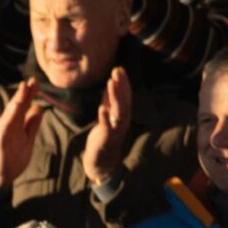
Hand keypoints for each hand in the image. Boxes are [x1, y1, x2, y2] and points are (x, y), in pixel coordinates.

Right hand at [0, 78, 45, 188]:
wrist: (4, 175)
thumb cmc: (14, 157)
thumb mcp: (28, 137)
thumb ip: (33, 123)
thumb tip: (38, 107)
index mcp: (16, 123)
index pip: (24, 105)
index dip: (30, 93)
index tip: (36, 81)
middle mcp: (8, 124)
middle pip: (17, 105)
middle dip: (23, 93)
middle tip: (31, 80)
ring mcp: (3, 132)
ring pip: (10, 114)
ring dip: (16, 101)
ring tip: (23, 89)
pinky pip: (4, 128)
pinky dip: (8, 118)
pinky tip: (14, 109)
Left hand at [81, 65, 132, 187]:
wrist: (101, 159)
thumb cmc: (104, 135)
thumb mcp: (107, 114)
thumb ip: (109, 101)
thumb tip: (112, 83)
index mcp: (122, 114)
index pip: (125, 96)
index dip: (123, 82)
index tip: (119, 69)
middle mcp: (122, 120)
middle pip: (124, 100)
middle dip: (121, 85)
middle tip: (118, 70)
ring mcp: (115, 129)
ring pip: (118, 111)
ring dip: (115, 97)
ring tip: (111, 83)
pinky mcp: (106, 138)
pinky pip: (107, 126)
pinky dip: (105, 117)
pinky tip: (102, 108)